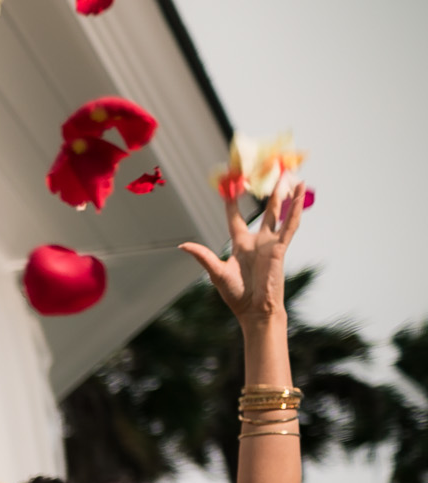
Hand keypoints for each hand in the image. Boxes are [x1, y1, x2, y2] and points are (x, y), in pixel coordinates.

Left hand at [180, 174, 302, 328]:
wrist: (254, 310)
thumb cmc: (237, 295)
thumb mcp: (216, 272)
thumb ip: (203, 256)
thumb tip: (183, 245)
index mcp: (241, 245)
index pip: (236, 219)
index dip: (232, 203)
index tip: (230, 187)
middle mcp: (257, 241)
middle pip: (264, 211)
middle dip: (267, 192)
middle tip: (269, 172)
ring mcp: (270, 243)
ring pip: (280, 213)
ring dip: (286, 195)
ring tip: (292, 176)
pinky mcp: (280, 248)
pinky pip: (290, 225)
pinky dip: (295, 210)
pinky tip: (300, 195)